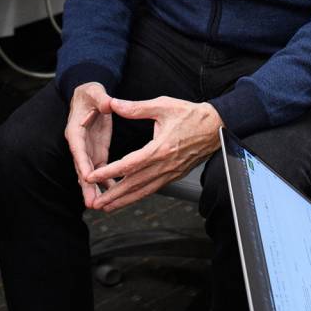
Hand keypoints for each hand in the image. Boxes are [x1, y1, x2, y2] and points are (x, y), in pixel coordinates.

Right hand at [64, 82, 115, 209]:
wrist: (90, 96)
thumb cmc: (90, 93)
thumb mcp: (95, 92)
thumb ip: (102, 98)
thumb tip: (109, 103)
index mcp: (75, 131)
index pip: (78, 149)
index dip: (82, 163)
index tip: (87, 177)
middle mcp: (80, 144)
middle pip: (82, 168)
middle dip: (86, 186)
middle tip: (91, 203)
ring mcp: (88, 151)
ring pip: (91, 174)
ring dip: (95, 189)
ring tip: (100, 206)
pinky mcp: (98, 153)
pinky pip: (102, 170)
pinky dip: (107, 182)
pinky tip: (115, 194)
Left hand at [87, 96, 221, 212]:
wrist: (217, 126)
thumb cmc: (192, 115)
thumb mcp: (163, 105)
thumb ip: (136, 108)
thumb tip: (114, 104)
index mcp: (160, 148)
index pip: (129, 164)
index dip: (109, 172)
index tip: (93, 176)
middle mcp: (165, 165)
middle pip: (134, 184)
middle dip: (113, 195)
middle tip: (96, 202)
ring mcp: (171, 172)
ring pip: (144, 190)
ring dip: (124, 200)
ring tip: (107, 206)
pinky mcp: (175, 175)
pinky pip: (154, 189)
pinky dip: (139, 196)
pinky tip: (128, 199)